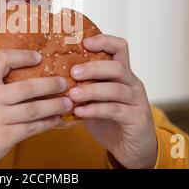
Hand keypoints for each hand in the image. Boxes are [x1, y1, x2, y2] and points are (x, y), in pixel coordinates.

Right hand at [0, 49, 72, 168]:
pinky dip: (47, 123)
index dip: (22, 55)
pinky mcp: (4, 137)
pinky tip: (55, 120)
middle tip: (63, 83)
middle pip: (27, 87)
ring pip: (34, 109)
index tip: (38, 57)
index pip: (2, 59)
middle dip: (50, 84)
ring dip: (55, 105)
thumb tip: (25, 81)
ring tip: (67, 102)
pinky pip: (32, 128)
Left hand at [68, 34, 156, 168]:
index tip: (84, 42)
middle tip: (73, 72)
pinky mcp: (137, 118)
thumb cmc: (109, 119)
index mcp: (122, 73)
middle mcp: (132, 83)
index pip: (119, 47)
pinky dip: (95, 109)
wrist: (130, 147)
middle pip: (117, 67)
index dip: (104, 41)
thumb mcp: (94, 98)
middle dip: (93, 68)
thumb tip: (52, 74)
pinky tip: (79, 111)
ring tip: (72, 94)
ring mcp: (137, 100)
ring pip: (116, 89)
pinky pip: (115, 110)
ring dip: (92, 90)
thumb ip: (81, 86)